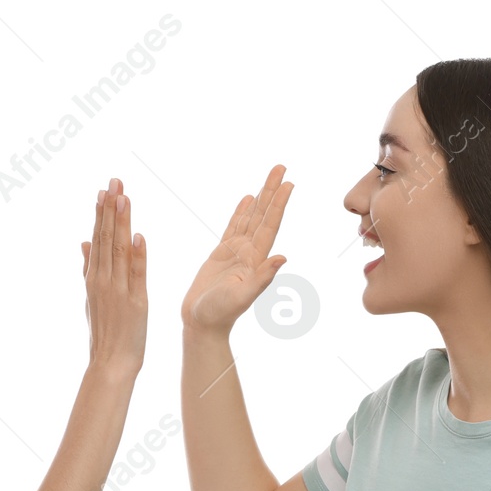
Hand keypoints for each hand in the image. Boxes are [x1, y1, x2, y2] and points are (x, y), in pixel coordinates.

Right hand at [78, 176, 146, 375]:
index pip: (98, 239)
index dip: (101, 213)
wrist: (110, 364)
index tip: (104, 189)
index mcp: (94, 278)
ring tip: (123, 198)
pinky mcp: (135, 302)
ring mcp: (118, 290)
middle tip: (114, 181)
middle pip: (106, 238)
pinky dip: (137, 256)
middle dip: (110, 209)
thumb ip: (89, 268)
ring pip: (119, 250)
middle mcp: (103, 280)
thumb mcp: (91, 298)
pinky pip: (136, 275)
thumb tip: (83, 242)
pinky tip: (138, 236)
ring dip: (121, 223)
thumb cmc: (104, 333)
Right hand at [180, 163, 292, 336]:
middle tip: (282, 167)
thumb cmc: (220, 314)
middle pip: (263, 215)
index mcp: (256, 260)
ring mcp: (236, 252)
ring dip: (260, 197)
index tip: (288, 183)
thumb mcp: (242, 297)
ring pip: (250, 218)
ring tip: (269, 177)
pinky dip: (241, 212)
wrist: (202, 324)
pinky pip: (233, 227)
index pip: (269, 225)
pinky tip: (247, 200)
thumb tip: (282, 257)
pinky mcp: (221, 254)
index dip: (278, 204)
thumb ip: (262, 279)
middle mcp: (249, 252)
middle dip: (272, 191)